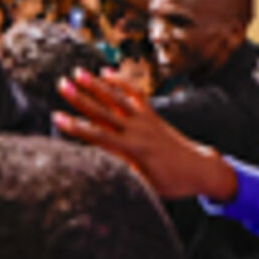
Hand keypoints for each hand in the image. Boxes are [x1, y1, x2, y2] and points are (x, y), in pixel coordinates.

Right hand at [52, 71, 237, 201]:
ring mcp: (145, 120)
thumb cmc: (172, 183)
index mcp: (132, 150)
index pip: (98, 136)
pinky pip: (135, 94)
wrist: (200, 169)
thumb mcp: (145, 186)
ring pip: (117, 98)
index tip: (57, 116)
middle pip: (103, 111)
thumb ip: (124, 173)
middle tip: (62, 85)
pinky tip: (106, 72)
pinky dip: (121, 82)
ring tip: (78, 72)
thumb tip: (100, 168)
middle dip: (81, 98)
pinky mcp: (152, 114)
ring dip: (96, 84)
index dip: (76, 126)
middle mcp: (137, 131)